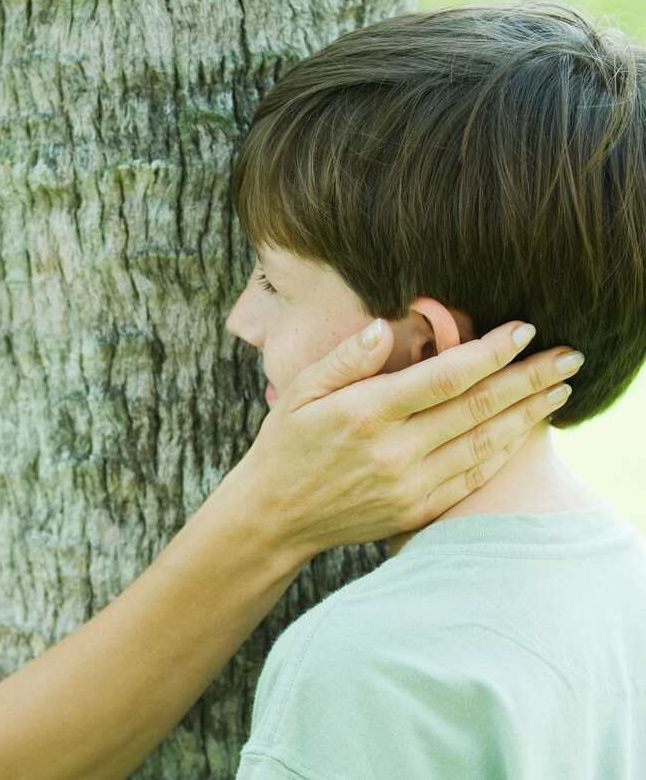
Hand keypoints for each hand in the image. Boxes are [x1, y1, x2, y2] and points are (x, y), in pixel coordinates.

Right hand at [224, 320, 580, 561]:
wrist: (274, 516)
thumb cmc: (286, 444)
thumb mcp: (299, 391)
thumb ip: (347, 358)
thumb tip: (388, 326)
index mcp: (364, 413)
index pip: (443, 377)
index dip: (489, 352)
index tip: (523, 329)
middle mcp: (392, 451)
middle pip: (476, 407)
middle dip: (529, 378)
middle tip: (569, 355)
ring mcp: (407, 485)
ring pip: (483, 443)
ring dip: (528, 413)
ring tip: (560, 389)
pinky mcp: (415, 510)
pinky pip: (472, 477)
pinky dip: (503, 451)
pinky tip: (524, 430)